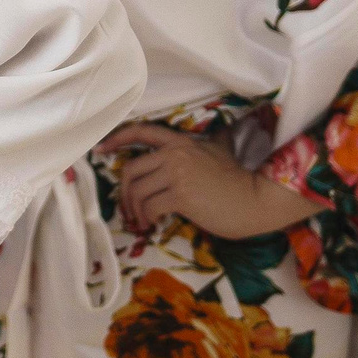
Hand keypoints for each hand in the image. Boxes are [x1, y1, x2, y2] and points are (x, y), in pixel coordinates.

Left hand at [102, 123, 321, 239]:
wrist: (256, 200)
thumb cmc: (238, 181)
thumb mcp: (219, 152)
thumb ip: (206, 145)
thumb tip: (210, 136)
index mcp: (181, 142)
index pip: (142, 132)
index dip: (117, 139)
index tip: (100, 149)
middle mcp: (175, 153)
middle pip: (131, 169)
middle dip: (124, 192)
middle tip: (128, 209)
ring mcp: (178, 173)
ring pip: (137, 190)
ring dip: (134, 209)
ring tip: (142, 221)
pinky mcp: (181, 195)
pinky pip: (150, 206)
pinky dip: (146, 218)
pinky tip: (153, 224)